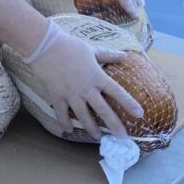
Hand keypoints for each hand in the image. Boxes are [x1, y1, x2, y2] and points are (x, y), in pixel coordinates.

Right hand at [26, 22, 142, 139]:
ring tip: (97, 138)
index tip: (139, 114)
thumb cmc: (69, 45)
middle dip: (114, 125)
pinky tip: (69, 130)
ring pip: (83, 116)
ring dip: (92, 128)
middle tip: (123, 137)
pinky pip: (61, 113)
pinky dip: (65, 122)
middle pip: (103, 110)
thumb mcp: (91, 49)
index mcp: (97, 76)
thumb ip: (108, 55)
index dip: (129, 103)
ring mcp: (71, 94)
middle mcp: (86, 88)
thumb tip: (124, 55)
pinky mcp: (56, 96)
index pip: (117, 92)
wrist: (44, 45)